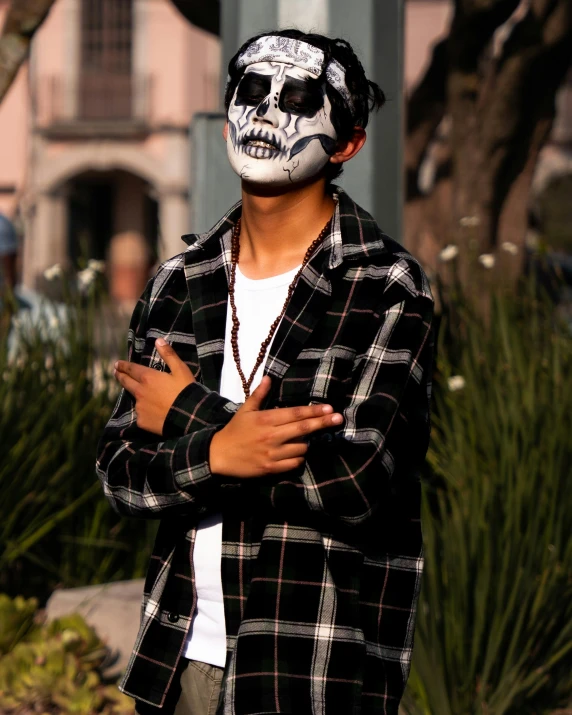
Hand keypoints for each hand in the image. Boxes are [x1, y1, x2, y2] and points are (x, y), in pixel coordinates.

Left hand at [114, 338, 194, 435]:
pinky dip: (145, 412)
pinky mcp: (142, 421)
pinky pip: (141, 415)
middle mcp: (140, 392)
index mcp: (148, 378)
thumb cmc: (186, 390)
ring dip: (137, 396)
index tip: (117, 364)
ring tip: (144, 397)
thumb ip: (168, 355)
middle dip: (120, 376)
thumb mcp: (181, 370)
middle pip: (126, 382)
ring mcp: (140, 407)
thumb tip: (158, 340)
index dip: (123, 365)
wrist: (189, 417)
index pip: (131, 369)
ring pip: (135, 399)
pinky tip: (153, 413)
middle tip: (116, 373)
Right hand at [209, 376, 342, 478]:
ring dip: (306, 443)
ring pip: (301, 448)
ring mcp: (272, 453)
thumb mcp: (245, 410)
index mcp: (266, 419)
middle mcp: (271, 436)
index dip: (314, 411)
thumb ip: (259, 395)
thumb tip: (268, 378)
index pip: (295, 414)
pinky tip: (297, 454)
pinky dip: (298, 458)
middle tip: (338, 419)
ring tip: (305, 439)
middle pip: (303, 429)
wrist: (218, 455)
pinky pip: (294, 463)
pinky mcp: (271, 468)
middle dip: (323, 423)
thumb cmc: (234, 431)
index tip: (329, 408)